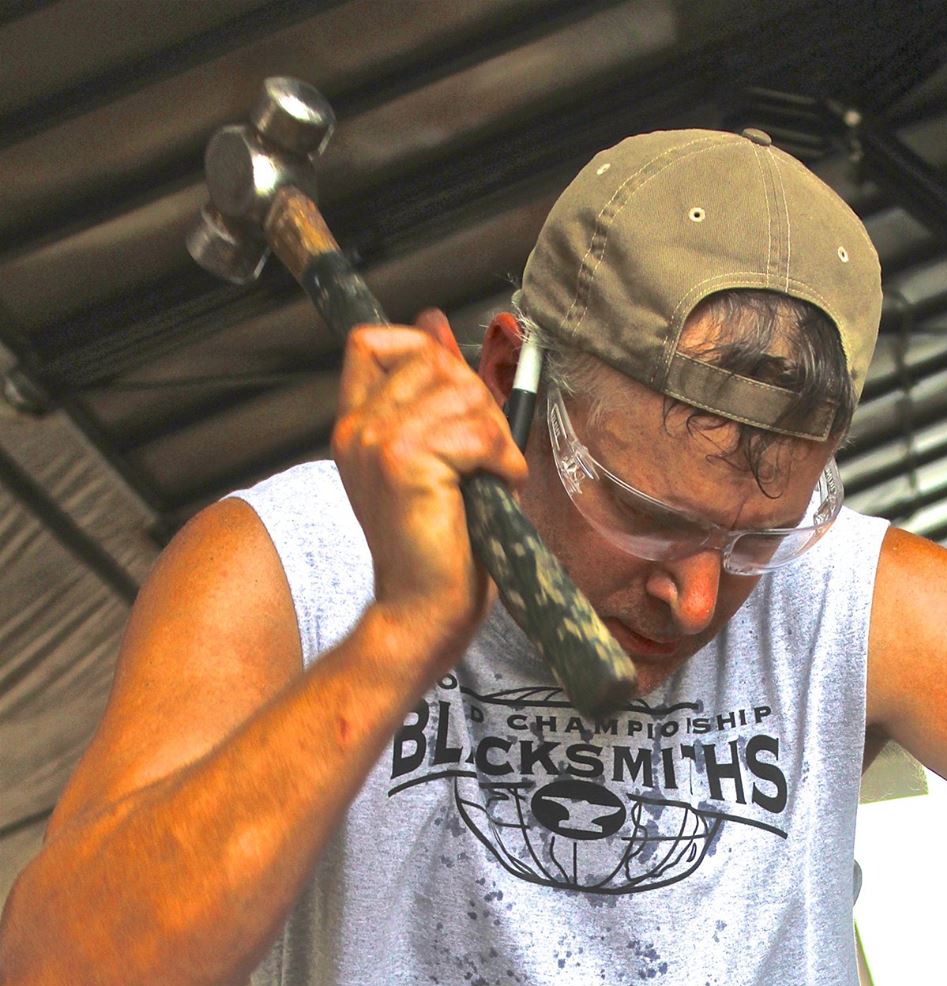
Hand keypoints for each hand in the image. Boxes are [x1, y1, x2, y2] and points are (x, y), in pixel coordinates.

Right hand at [331, 309, 527, 670]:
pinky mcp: (404, 463)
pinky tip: (500, 486)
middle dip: (479, 400)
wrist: (422, 613)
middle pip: (431, 360)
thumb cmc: (438, 552)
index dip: (421, 346)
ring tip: (495, 476)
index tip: (456, 388)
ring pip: (459, 392)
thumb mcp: (436, 463)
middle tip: (491, 454)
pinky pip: (475, 432)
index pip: (371, 342)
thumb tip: (438, 325)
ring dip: (496, 433)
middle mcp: (358, 430)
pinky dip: (503, 458)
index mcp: (356, 428)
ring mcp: (376, 443)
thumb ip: (437, 401)